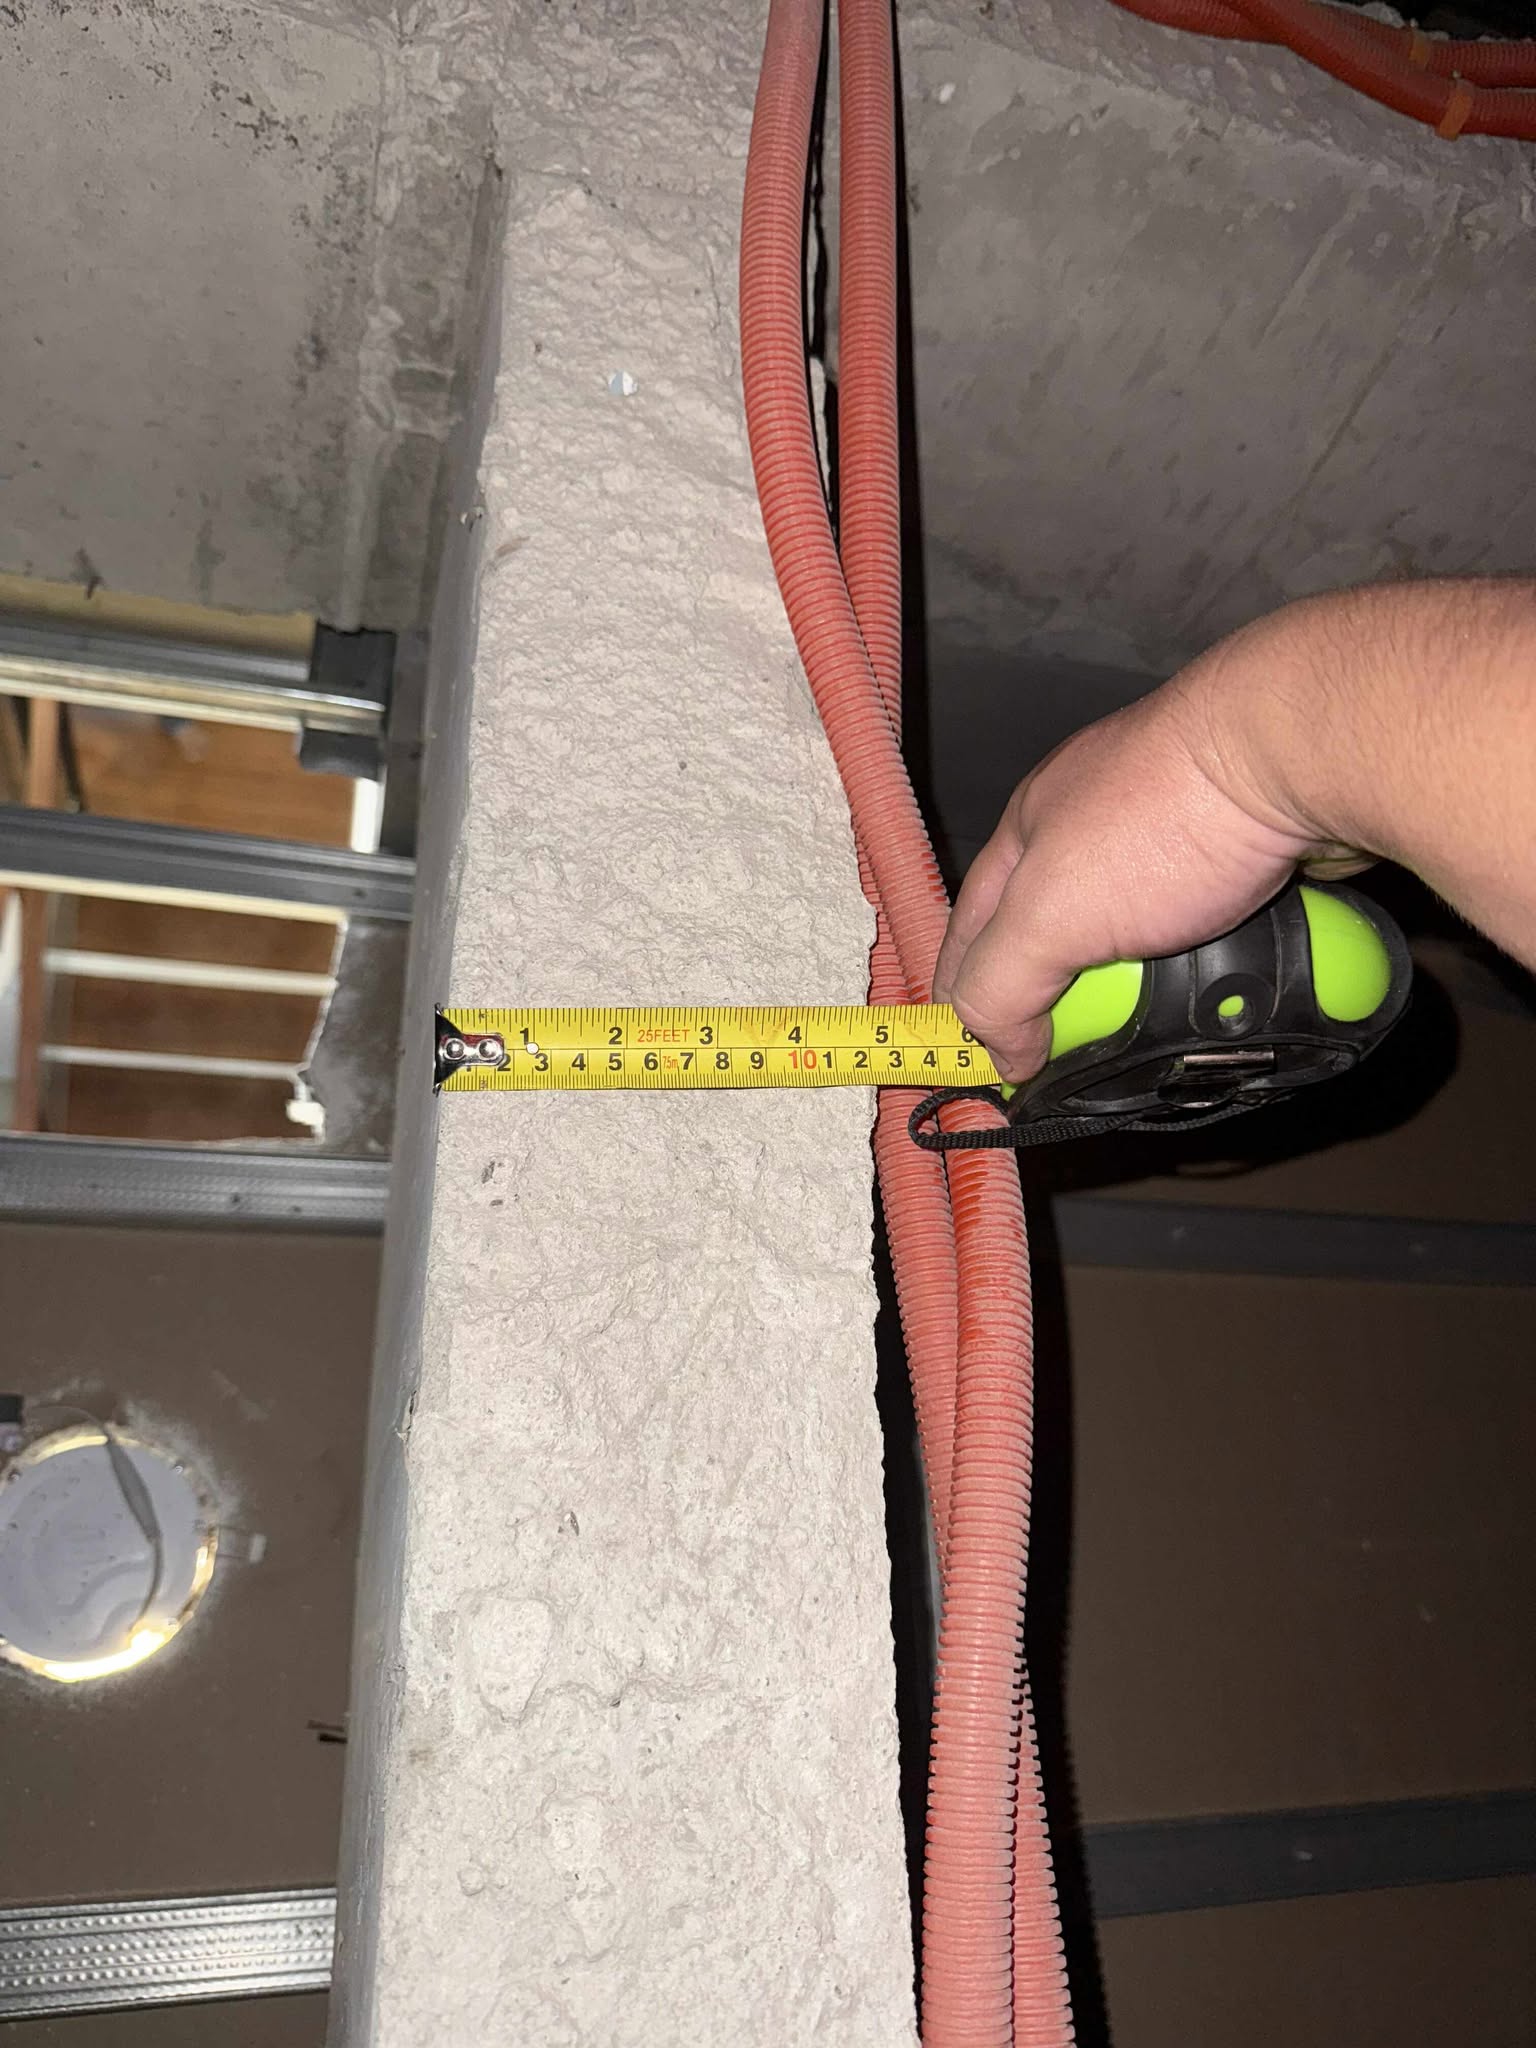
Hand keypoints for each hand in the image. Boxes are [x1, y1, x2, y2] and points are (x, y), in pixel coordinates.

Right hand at [933, 662, 1360, 1084]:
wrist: (1303, 754)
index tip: (981, 1059)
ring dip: (1151, 984)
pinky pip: (1216, 927)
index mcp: (1033, 826)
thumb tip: (1001, 1052)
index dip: (968, 994)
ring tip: (1165, 1024)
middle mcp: (1098, 824)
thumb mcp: (1048, 913)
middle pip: (1064, 934)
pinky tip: (1228, 985)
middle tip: (1081, 1054)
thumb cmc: (1168, 813)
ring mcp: (1175, 833)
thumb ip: (1000, 983)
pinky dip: (1217, 963)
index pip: (973, 927)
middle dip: (1070, 996)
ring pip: (1145, 935)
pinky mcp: (1243, 848)